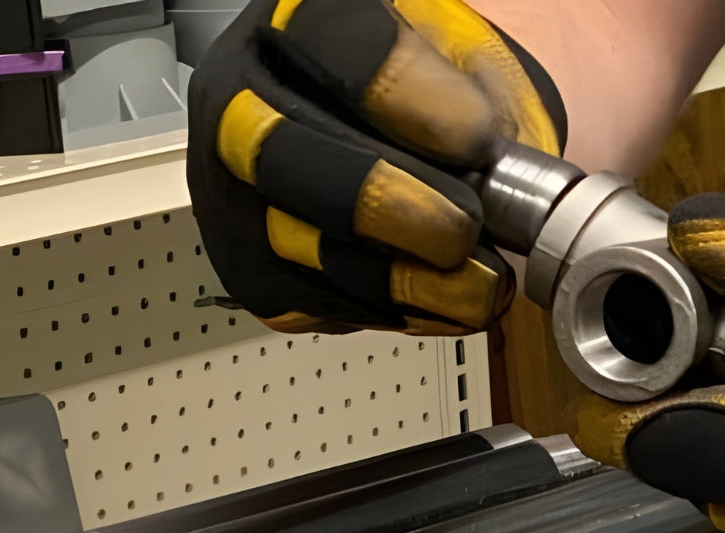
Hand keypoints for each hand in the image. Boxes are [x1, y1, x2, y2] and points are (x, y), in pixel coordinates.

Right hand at [186, 0, 565, 334]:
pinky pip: (312, 303)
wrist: (420, 143)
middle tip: (461, 225)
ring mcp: (234, 189)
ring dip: (401, 275)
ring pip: (295, 243)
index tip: (474, 136)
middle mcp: (241, 100)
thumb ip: (484, 101)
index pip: (329, 45)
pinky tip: (443, 299)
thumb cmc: (445, 96)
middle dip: (385, 202)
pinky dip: (391, 310)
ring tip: (477, 279)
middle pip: (282, 155)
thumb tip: (490, 166)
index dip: (405, 97)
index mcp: (298, 20)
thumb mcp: (476, 68)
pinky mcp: (254, 270)